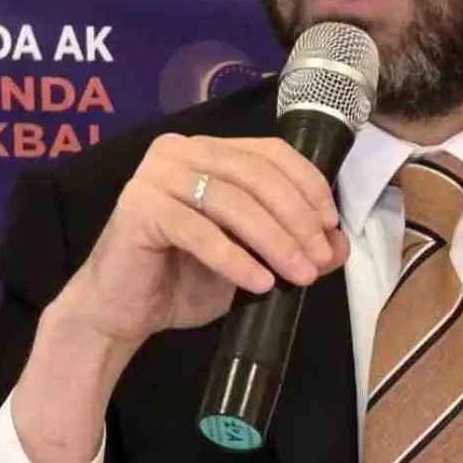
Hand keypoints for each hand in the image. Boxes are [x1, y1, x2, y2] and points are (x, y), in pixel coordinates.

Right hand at [60, 132, 347, 347]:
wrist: (122, 311)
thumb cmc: (183, 280)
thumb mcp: (251, 260)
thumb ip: (292, 245)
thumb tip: (340, 243)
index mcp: (207, 150)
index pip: (270, 152)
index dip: (307, 185)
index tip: (330, 226)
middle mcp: (179, 151)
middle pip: (255, 175)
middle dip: (296, 219)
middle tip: (318, 259)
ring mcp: (155, 175)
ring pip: (232, 201)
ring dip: (274, 240)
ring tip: (299, 275)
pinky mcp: (138, 207)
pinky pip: (199, 231)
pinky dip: (234, 259)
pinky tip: (259, 283)